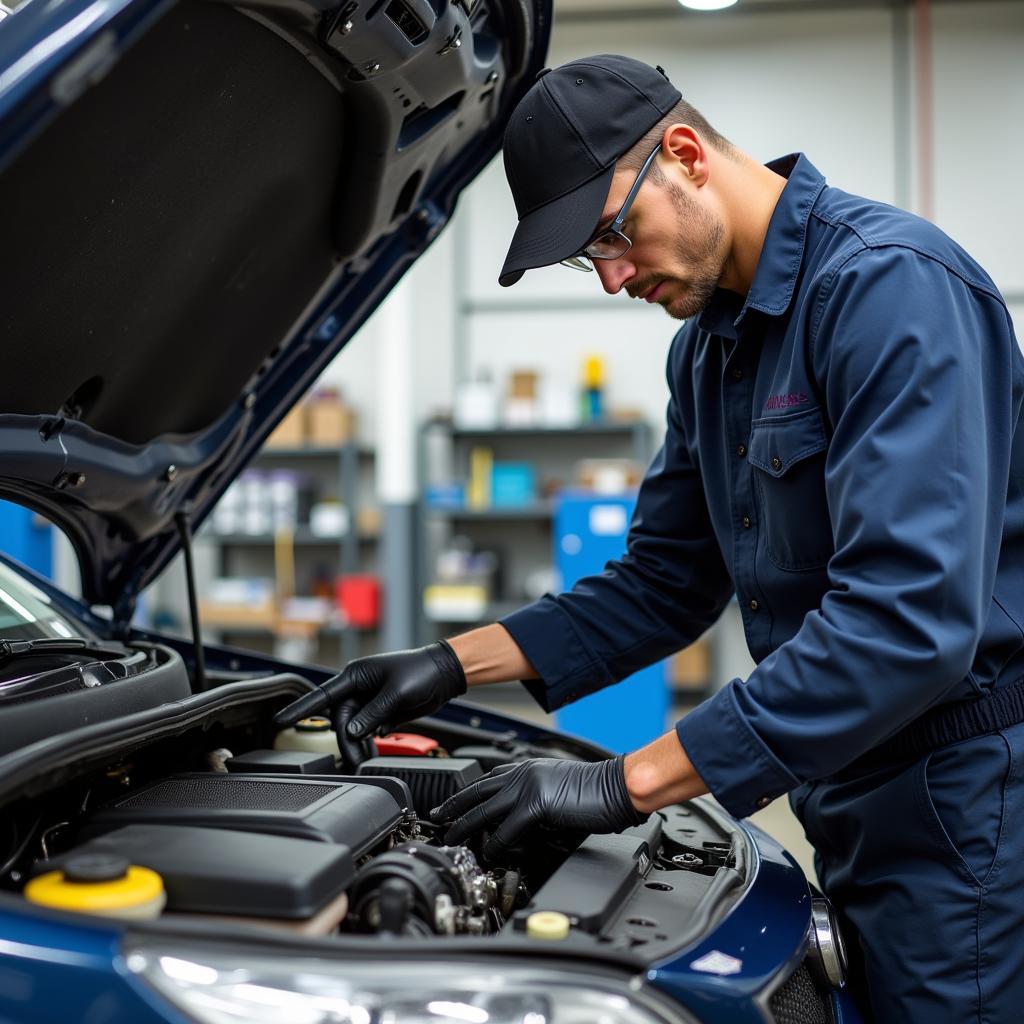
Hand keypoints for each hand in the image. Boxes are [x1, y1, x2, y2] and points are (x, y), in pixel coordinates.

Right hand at [273, 642, 466, 757]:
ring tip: (365, 760)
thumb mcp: (396, 693)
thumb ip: (372, 713)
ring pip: (354, 727)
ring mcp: (369, 700)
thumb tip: (352, 731)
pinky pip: (367, 730)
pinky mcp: (381, 711)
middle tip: (355, 759)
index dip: (300, 709)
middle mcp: (359, 687)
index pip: (322, 695)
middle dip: (347, 740)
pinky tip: (373, 751)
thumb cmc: (421, 672)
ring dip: (358, 744)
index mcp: (356, 675)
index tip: (279, 720)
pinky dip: (369, 742)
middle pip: (341, 719)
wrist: (445, 674)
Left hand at [429, 756, 645, 862]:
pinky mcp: (537, 804)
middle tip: (436, 818)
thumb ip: (534, 799)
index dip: (466, 793)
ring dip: (463, 826)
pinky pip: (507, 829)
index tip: (450, 803)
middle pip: (478, 791)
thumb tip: (517, 822)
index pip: (488, 779)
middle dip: (453, 806)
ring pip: (484, 810)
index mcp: (529, 768)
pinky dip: (495, 844)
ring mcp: (528, 786)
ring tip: (449, 838)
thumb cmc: (597, 791)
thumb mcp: (557, 789)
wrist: (619, 787)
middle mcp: (524, 773)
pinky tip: (487, 854)